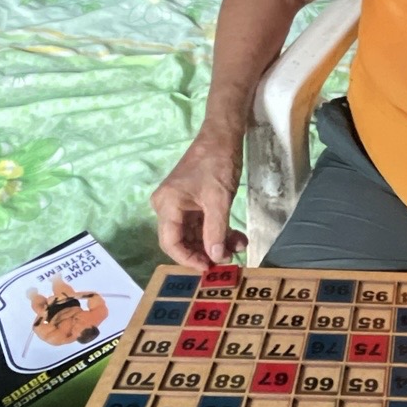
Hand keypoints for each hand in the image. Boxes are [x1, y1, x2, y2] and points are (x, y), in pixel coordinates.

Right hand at [150, 132, 245, 267]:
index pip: (171, 243)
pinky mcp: (191, 203)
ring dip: (216, 242)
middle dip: (206, 252)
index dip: (189, 259)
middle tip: (228, 260)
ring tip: (239, 246)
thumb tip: (217, 258)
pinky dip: (218, 232)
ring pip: (195, 234)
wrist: (222, 137)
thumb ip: (217, 231)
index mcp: (167, 205)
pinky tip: (236, 237)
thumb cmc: (217, 164)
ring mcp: (179, 205)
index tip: (210, 268)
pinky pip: (201, 224)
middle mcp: (167, 207)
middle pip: (182, 241)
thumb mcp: (219, 200)